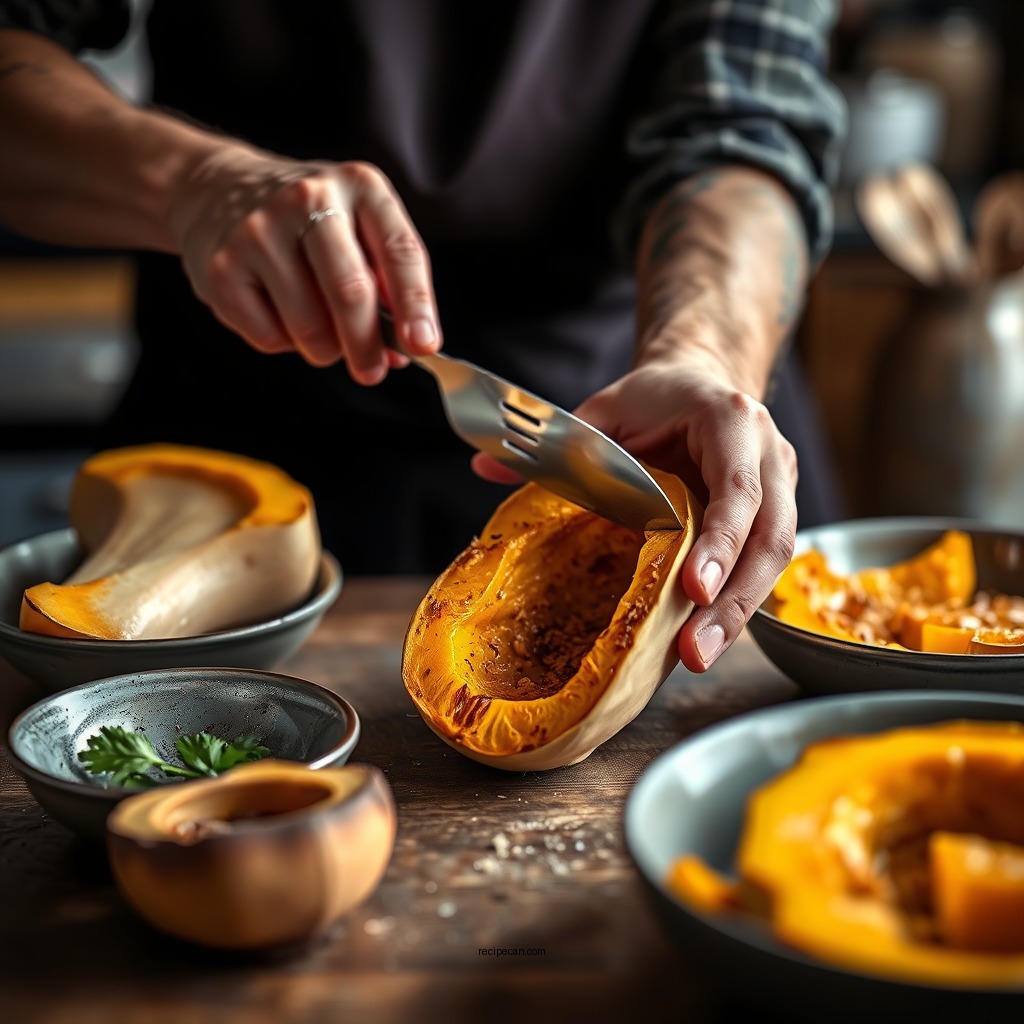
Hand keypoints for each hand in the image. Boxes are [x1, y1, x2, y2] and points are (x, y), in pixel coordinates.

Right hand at [166, 145, 441, 381]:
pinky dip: (283, 342)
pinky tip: (277, 313)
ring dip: (324, 349)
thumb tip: (405, 349)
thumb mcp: (358, 227)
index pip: (400, 252)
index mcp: (361, 187)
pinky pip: (268, 336)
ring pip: (310, 326)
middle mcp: (310, 200)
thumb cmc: (307, 219)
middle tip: (371, 371)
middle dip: (367, 346)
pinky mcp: (223, 267)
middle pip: (350, 292)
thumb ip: (388, 282)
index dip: (416, 304)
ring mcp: (260, 231)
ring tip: (319, 331)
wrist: (216, 188)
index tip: (423, 344)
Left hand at [473, 361, 797, 671]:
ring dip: (739, 615)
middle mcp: (769, 455)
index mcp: (731, 421)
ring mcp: (781, 487)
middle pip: (772, 538)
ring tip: (699, 657)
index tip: (694, 590)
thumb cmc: (654, 399)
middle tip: (696, 651)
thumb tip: (483, 466)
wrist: (700, 383)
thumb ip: (558, 440)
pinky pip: (764, 567)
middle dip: (735, 601)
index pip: (737, 489)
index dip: (720, 541)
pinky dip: (737, 605)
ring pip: (778, 560)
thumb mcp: (604, 411)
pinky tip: (706, 639)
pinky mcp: (776, 516)